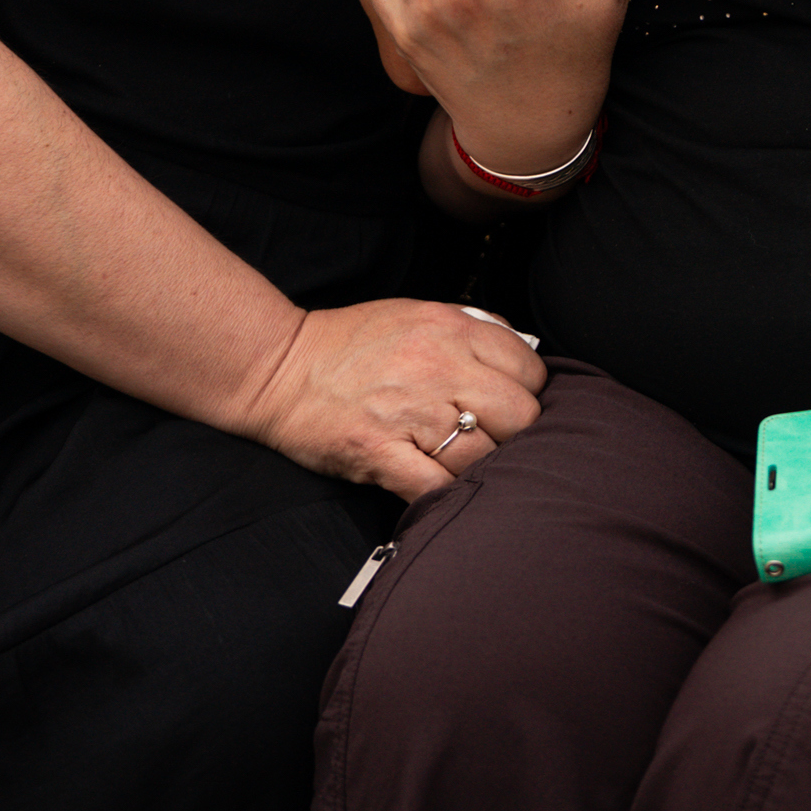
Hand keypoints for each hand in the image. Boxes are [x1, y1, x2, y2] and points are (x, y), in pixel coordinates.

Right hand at [231, 298, 548, 499]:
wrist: (279, 368)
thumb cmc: (350, 344)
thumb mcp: (419, 314)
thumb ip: (474, 329)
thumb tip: (525, 353)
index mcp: (451, 329)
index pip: (531, 371)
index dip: (528, 394)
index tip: (511, 407)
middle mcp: (437, 367)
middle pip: (521, 417)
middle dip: (515, 435)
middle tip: (493, 441)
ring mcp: (409, 413)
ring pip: (486, 457)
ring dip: (481, 469)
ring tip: (464, 467)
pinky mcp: (380, 453)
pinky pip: (437, 488)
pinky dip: (446, 496)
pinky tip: (440, 489)